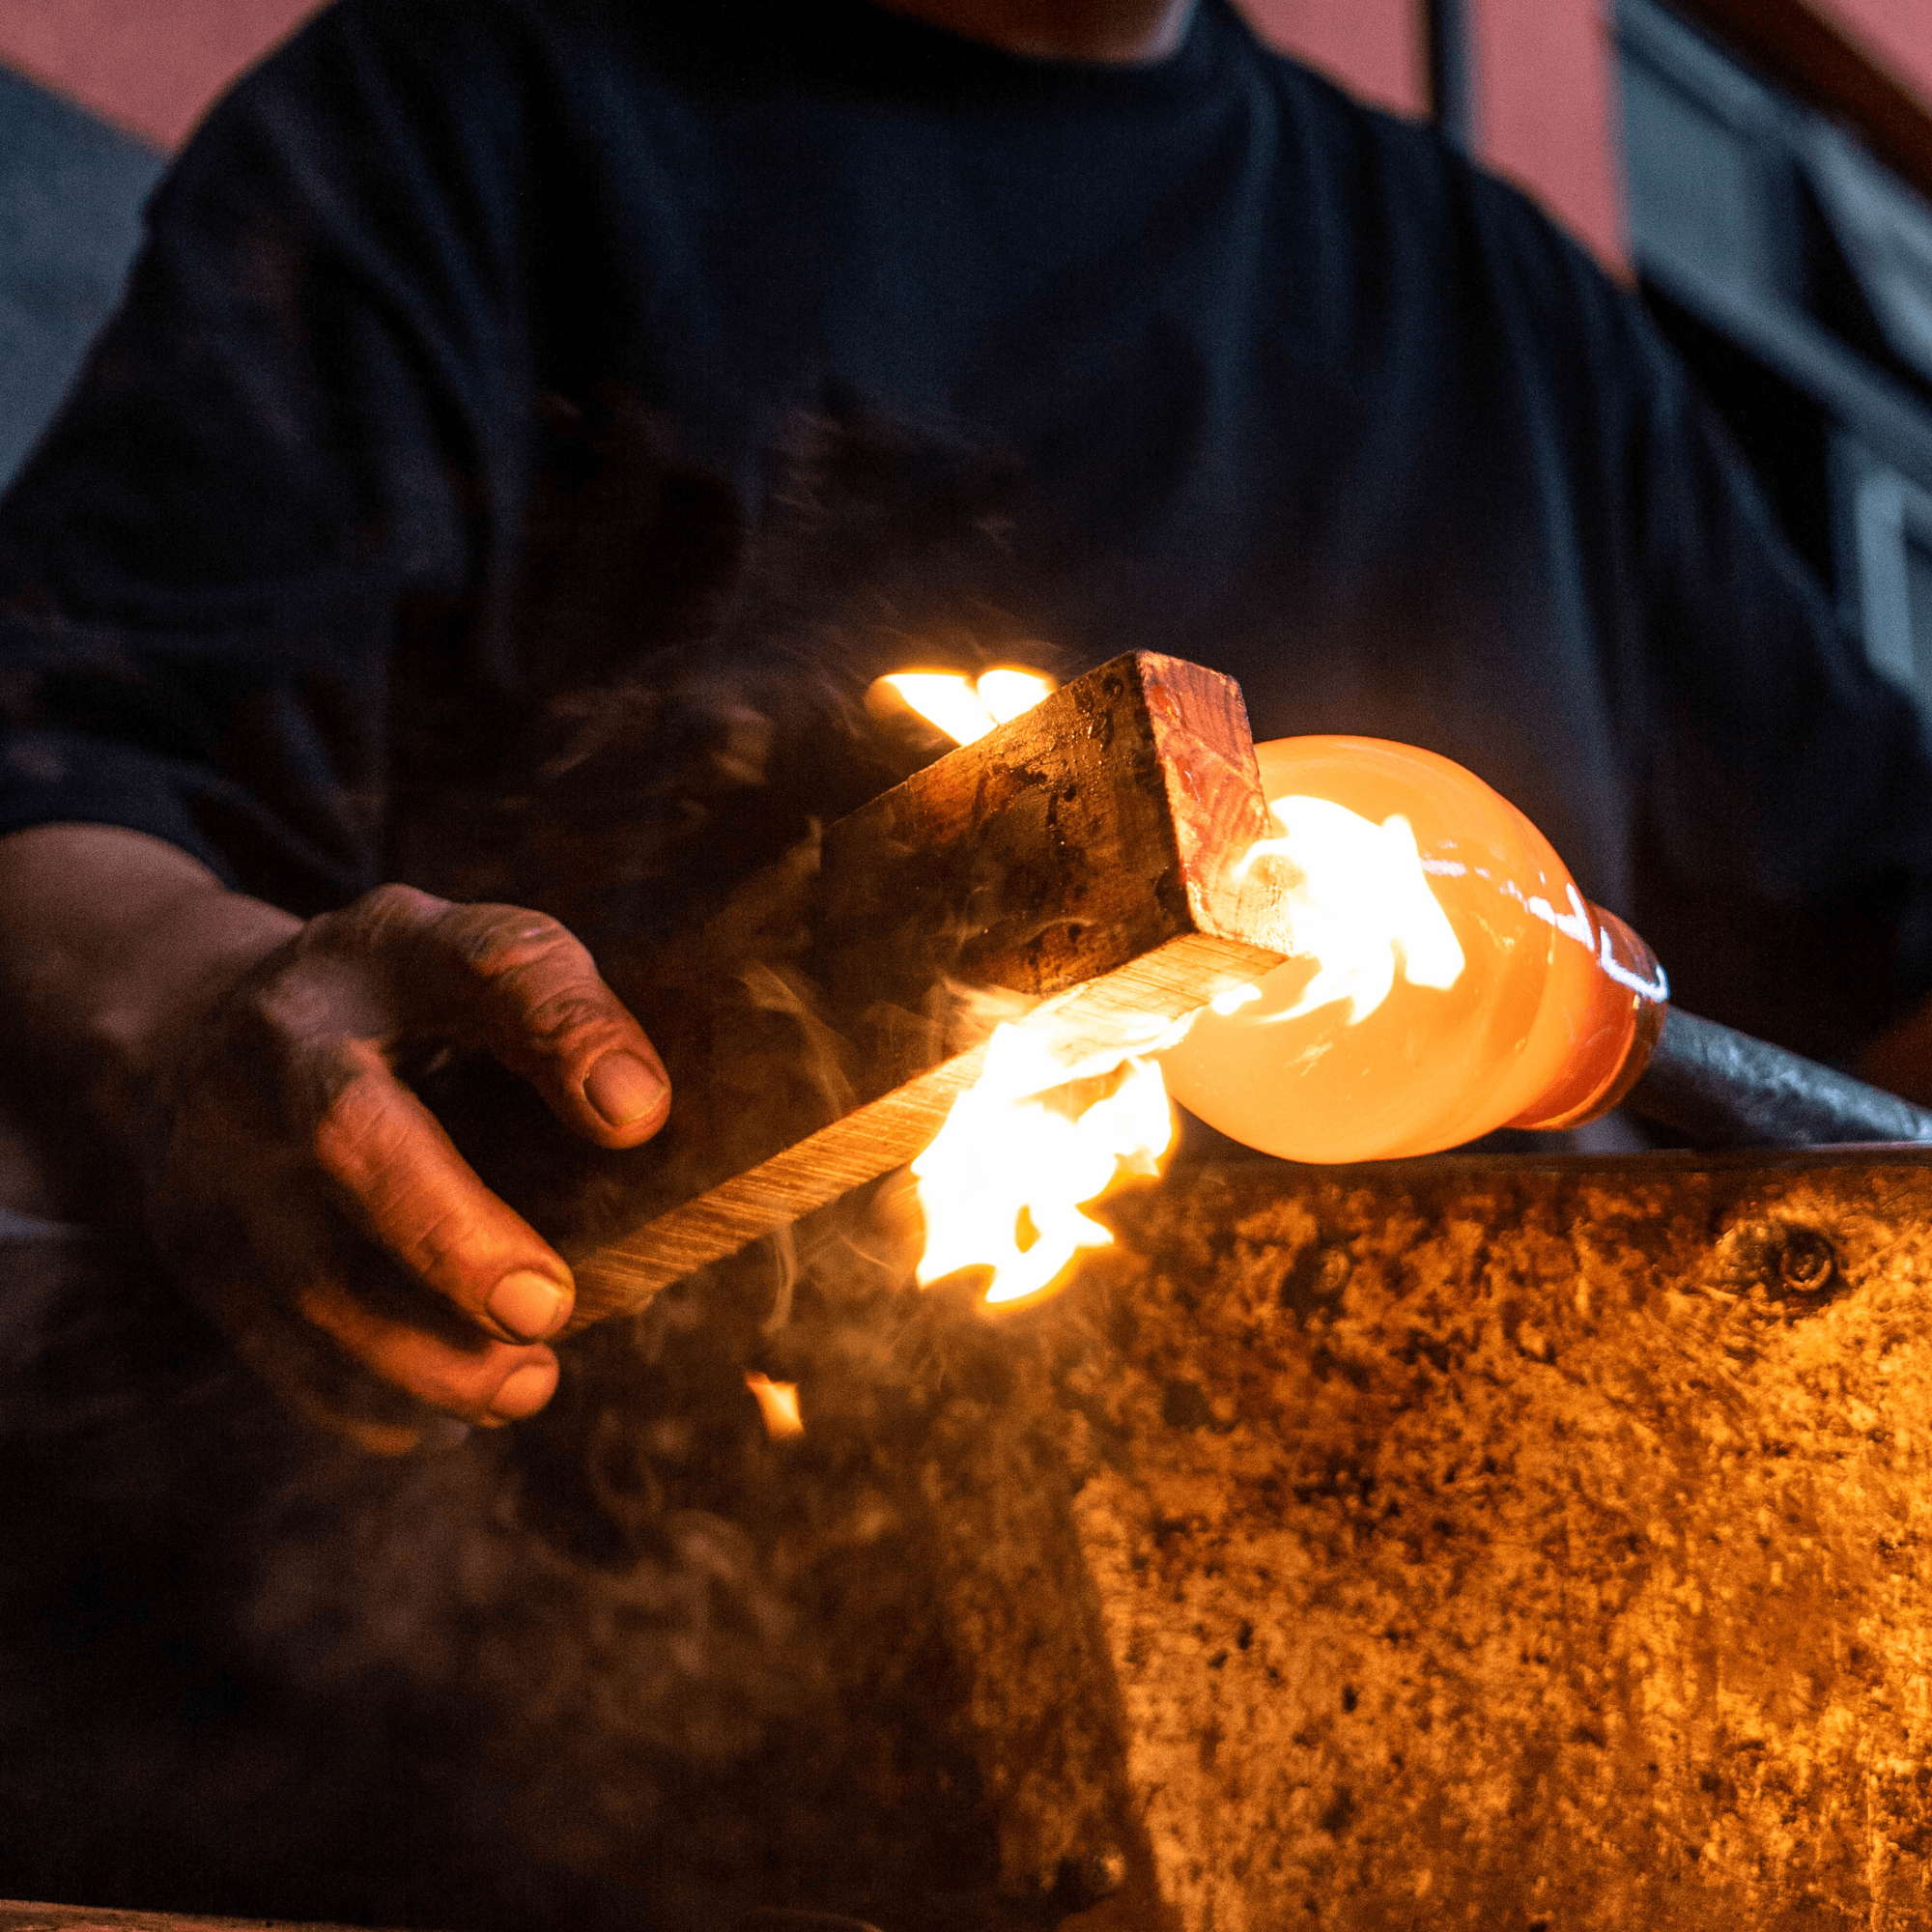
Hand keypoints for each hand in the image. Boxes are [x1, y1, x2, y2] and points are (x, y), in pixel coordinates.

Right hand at [145, 883, 668, 1450]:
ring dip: (421, 1352)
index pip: (491, 964)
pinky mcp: (195, 1239)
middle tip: (545, 1308)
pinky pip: (272, 1340)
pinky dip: (362, 1393)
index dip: (566, 1032)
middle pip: (352, 1135)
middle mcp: (290, 1038)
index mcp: (395, 950)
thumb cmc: (405, 1013)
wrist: (210, 1030)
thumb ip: (567, 1020)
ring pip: (306, 1271)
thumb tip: (638, 1115)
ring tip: (525, 1386)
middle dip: (450, 1238)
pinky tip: (442, 1415)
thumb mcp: (482, 974)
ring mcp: (221, 1142)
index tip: (639, 1114)